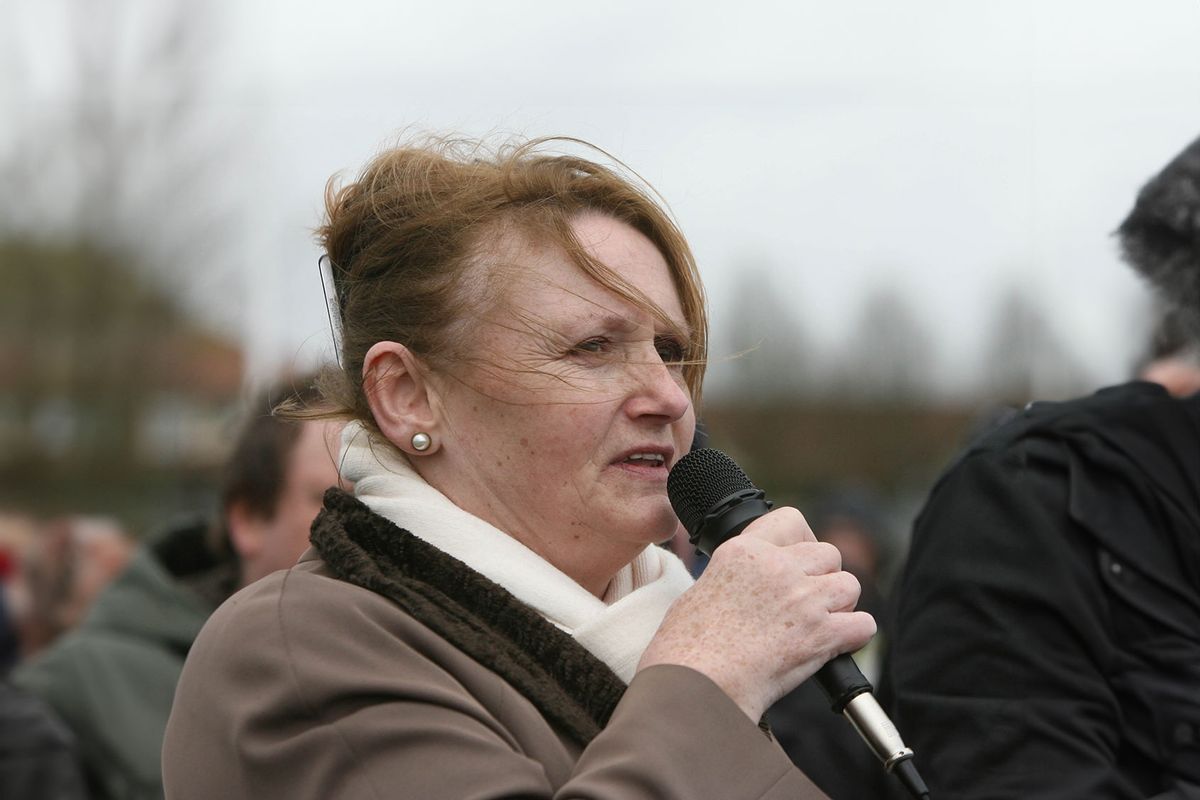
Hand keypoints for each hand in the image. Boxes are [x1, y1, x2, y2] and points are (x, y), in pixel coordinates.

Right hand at [637, 507, 876, 720]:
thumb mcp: (702, 591)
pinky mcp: (820, 634)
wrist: (696, 686)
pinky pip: (863, 624)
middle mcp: (776, 568)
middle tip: (806, 604)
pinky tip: (835, 647)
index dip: (801, 542)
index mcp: (743, 552)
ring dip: (840, 605)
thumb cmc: (687, 650)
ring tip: (819, 625)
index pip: (790, 521)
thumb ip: (736, 578)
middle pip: (828, 554)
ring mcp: (802, 599)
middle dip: (822, 578)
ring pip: (850, 585)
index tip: (798, 562)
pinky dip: (854, 637)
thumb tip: (749, 587)